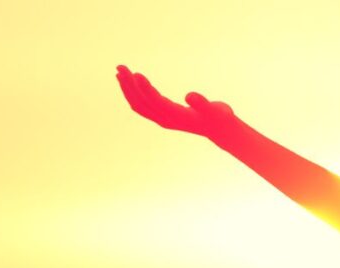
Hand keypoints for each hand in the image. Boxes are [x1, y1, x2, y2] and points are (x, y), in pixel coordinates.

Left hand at [115, 64, 240, 142]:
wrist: (220, 129)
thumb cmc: (219, 117)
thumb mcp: (216, 110)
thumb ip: (203, 103)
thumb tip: (189, 95)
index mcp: (177, 117)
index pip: (155, 102)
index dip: (144, 88)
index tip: (135, 73)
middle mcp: (166, 120)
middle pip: (141, 103)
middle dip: (129, 85)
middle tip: (120, 66)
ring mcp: (163, 119)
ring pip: (139, 105)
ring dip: (127, 88)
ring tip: (119, 71)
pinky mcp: (163, 116)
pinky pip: (143, 106)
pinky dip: (133, 94)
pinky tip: (130, 82)